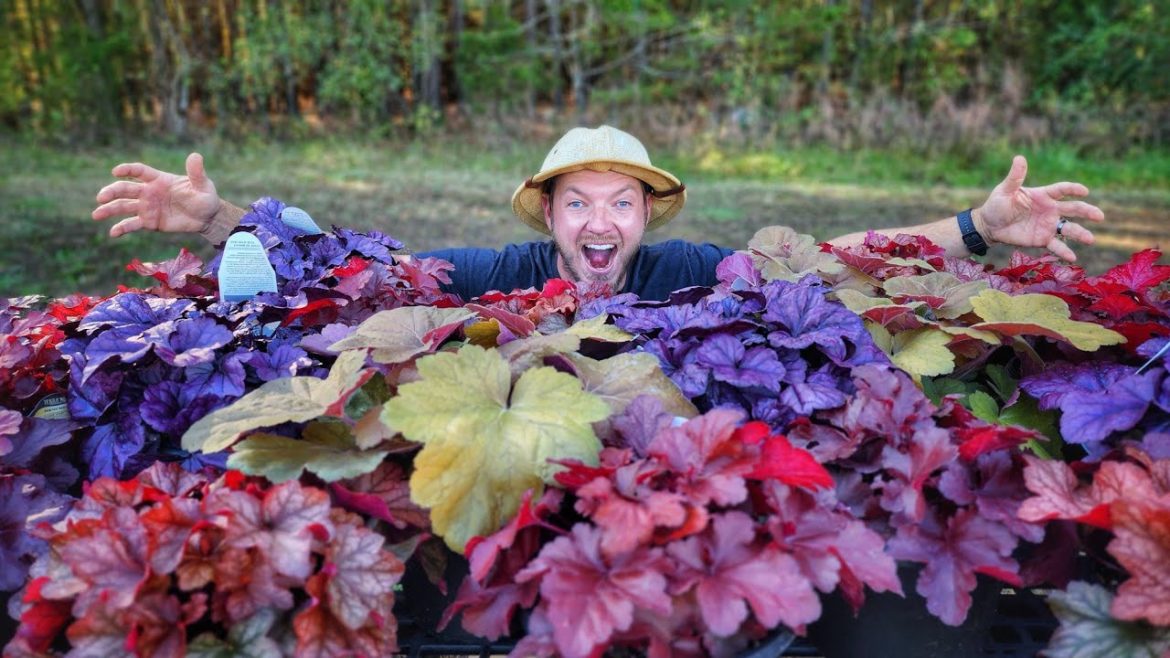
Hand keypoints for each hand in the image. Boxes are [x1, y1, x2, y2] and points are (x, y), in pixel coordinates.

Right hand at [92, 153, 220, 237]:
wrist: (207, 218)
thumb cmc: (205, 198)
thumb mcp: (203, 185)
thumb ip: (196, 173)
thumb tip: (195, 156)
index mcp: (159, 179)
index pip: (139, 171)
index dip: (127, 170)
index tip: (116, 172)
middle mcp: (149, 191)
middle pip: (126, 189)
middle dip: (112, 192)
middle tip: (101, 197)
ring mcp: (147, 207)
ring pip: (124, 206)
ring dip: (109, 209)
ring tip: (96, 214)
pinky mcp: (149, 221)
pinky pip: (132, 224)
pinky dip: (121, 228)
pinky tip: (112, 233)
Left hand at [974, 155, 1104, 260]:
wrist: (989, 226)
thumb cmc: (997, 205)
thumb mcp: (1005, 191)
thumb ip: (1015, 177)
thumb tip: (1019, 158)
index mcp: (1043, 195)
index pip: (1062, 190)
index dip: (1073, 189)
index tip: (1084, 191)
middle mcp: (1050, 210)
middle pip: (1073, 209)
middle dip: (1086, 211)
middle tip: (1099, 216)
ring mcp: (1048, 225)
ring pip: (1068, 229)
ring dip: (1080, 233)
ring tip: (1090, 239)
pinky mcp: (1042, 239)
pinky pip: (1056, 245)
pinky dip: (1064, 251)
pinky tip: (1073, 257)